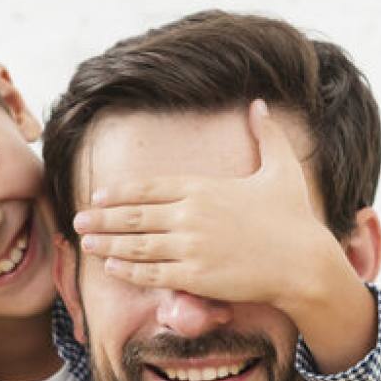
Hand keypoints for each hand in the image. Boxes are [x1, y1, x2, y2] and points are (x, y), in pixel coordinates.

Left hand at [71, 98, 342, 312]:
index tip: (98, 196)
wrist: (304, 263)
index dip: (119, 193)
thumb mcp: (282, 168)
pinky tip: (110, 267)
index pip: (148, 188)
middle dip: (102, 219)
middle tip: (77, 221)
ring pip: (137, 245)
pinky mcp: (195, 277)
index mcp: (203, 188)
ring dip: (107, 244)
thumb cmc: (294, 217)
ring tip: (86, 243)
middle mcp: (190, 216)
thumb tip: (259, 103)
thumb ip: (267, 135)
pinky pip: (152, 273)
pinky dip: (128, 270)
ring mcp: (190, 248)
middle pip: (134, 216)